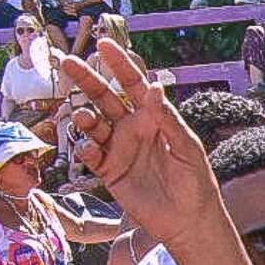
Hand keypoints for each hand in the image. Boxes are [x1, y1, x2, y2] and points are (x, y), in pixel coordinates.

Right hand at [56, 41, 224, 252]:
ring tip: (85, 117)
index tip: (103, 44)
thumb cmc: (196, 182)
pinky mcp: (109, 171)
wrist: (189, 220)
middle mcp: (132, 129)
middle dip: (87, 80)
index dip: (119, 64)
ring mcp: (119, 148)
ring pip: (93, 124)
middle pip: (104, 98)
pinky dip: (86, 149)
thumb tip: (155, 87)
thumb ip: (169, 120)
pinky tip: (91, 150)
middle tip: (67, 62)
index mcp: (153, 118)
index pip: (133, 85)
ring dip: (85, 117)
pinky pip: (90, 154)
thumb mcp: (187, 148)